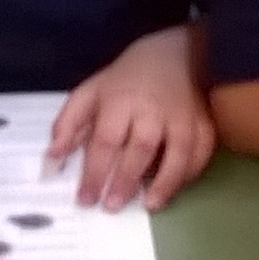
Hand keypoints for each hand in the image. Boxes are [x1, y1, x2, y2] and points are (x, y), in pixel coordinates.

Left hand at [50, 26, 215, 211]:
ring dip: (165, 182)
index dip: (94, 171)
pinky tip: (175, 188)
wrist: (176, 53)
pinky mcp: (205, 122)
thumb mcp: (91, 92)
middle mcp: (153, 109)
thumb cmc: (127, 80)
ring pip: (179, 152)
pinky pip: (203, 151)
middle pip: (141, 147)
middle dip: (126, 179)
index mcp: (121, 100)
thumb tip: (53, 158)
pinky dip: (191, 173)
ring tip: (149, 205)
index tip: (85, 198)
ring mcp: (183, 116)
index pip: (106, 140)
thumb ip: (68, 123)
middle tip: (112, 206)